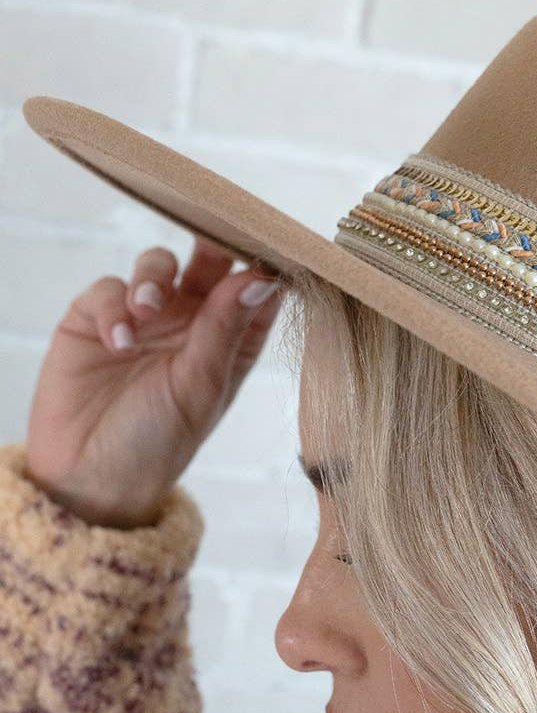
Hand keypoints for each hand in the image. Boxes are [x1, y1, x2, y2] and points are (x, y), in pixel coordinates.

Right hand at [23, 235, 284, 529]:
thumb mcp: (200, 387)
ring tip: (145, 311)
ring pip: (158, 264)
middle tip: (210, 235)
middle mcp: (192, 324)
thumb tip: (262, 278)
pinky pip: (109, 288)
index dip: (266, 263)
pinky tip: (118, 340)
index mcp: (231, 343)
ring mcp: (144, 318)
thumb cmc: (159, 442)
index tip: (271, 242)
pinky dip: (114, 306)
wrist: (89, 477)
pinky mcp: (95, 318)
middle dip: (211, 244)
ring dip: (153, 277)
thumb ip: (226, 329)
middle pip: (209, 263)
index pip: (257, 291)